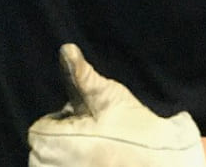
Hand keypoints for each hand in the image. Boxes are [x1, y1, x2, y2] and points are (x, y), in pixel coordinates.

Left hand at [28, 44, 205, 166]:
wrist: (165, 163)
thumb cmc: (135, 130)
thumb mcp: (107, 97)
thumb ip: (81, 75)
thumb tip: (66, 49)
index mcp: (51, 144)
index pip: (40, 129)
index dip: (64, 122)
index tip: (87, 123)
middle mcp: (50, 166)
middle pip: (44, 149)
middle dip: (63, 140)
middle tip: (95, 137)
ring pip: (53, 163)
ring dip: (69, 157)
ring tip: (98, 152)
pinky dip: (77, 164)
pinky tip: (98, 162)